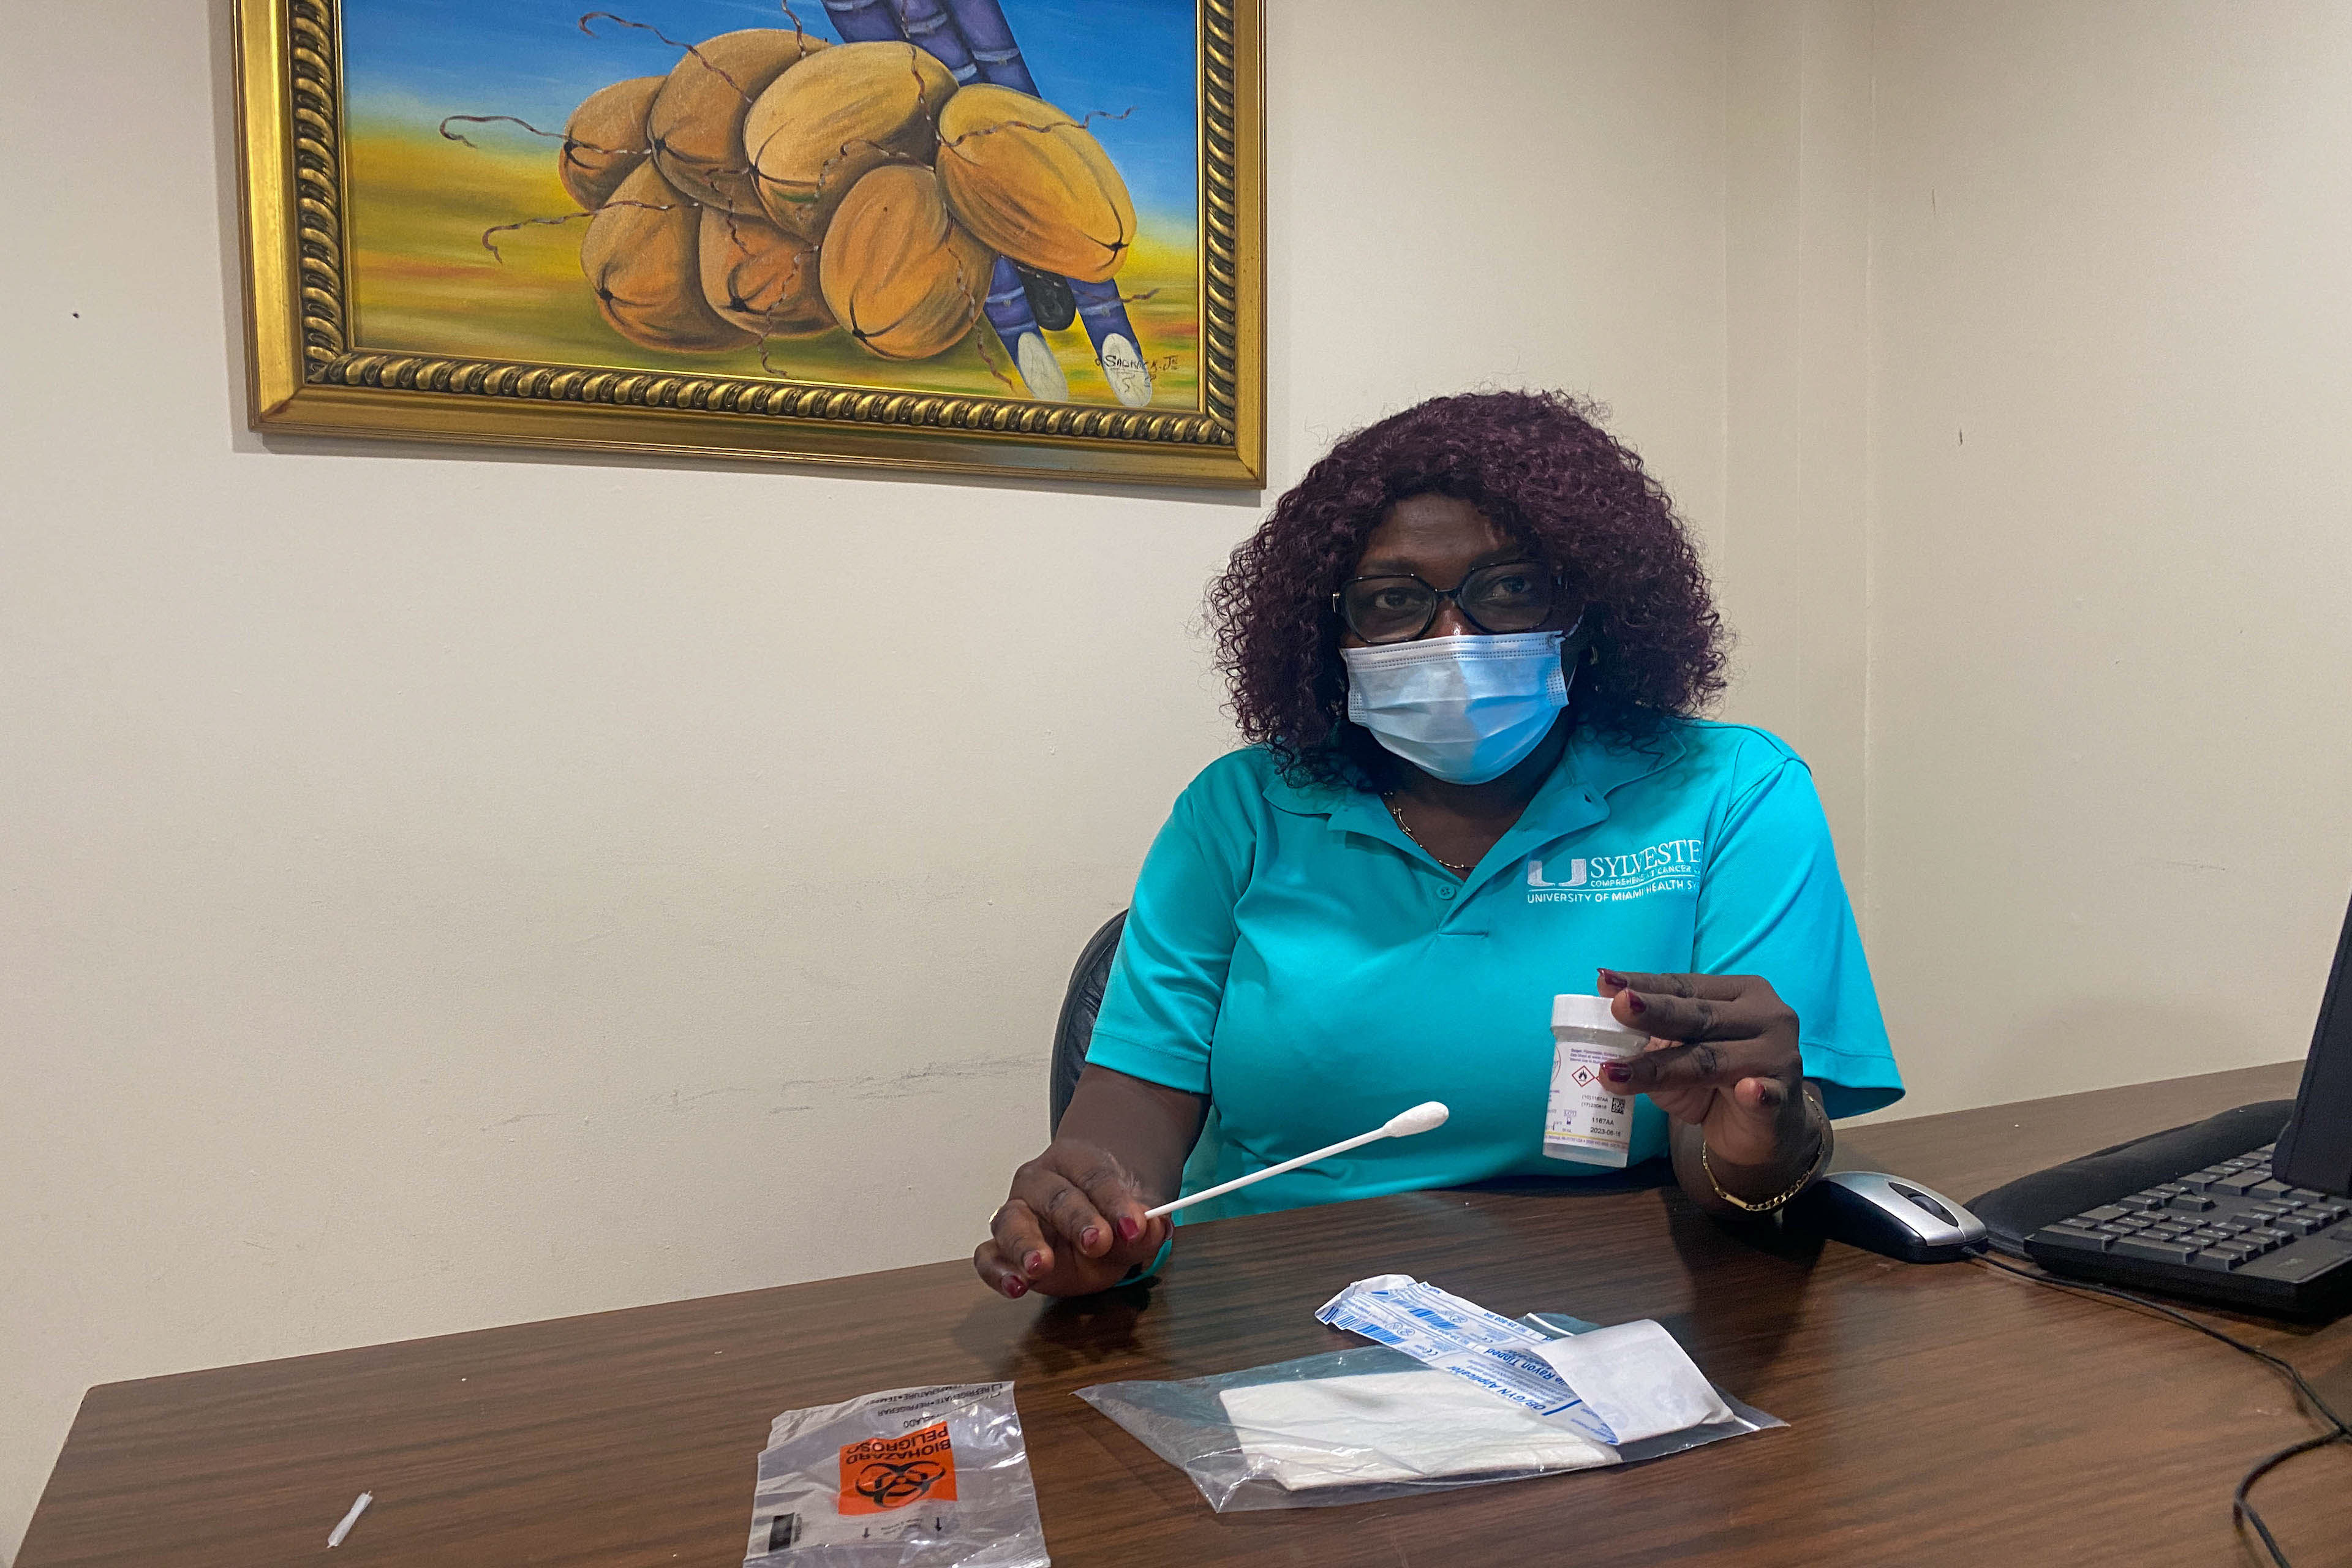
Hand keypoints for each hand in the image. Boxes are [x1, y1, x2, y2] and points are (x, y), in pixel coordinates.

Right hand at [972, 1137, 1172, 1299]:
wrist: (1093, 1218)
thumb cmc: (1109, 1213)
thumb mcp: (1134, 1219)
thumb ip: (1144, 1228)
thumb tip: (1152, 1228)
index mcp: (1074, 1161)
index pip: (1095, 1175)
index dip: (1115, 1201)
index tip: (1134, 1225)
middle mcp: (1039, 1181)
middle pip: (1055, 1196)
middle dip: (1078, 1220)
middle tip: (1098, 1241)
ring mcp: (1015, 1212)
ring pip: (1011, 1221)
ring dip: (1026, 1245)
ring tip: (1041, 1266)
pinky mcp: (1002, 1247)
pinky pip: (987, 1255)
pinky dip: (997, 1271)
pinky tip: (1015, 1285)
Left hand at [1596, 969, 1811, 1168]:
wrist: (1766, 1129)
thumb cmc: (1717, 1080)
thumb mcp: (1682, 1053)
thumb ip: (1655, 1039)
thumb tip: (1603, 1028)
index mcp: (1741, 993)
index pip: (1686, 986)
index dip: (1645, 985)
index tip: (1605, 982)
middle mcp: (1766, 1017)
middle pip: (1700, 1016)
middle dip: (1653, 1012)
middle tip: (1617, 1007)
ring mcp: (1779, 1057)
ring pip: (1712, 1060)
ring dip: (1662, 1067)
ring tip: (1616, 1072)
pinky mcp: (1785, 1099)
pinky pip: (1768, 1096)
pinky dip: (1758, 1094)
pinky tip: (1748, 1091)